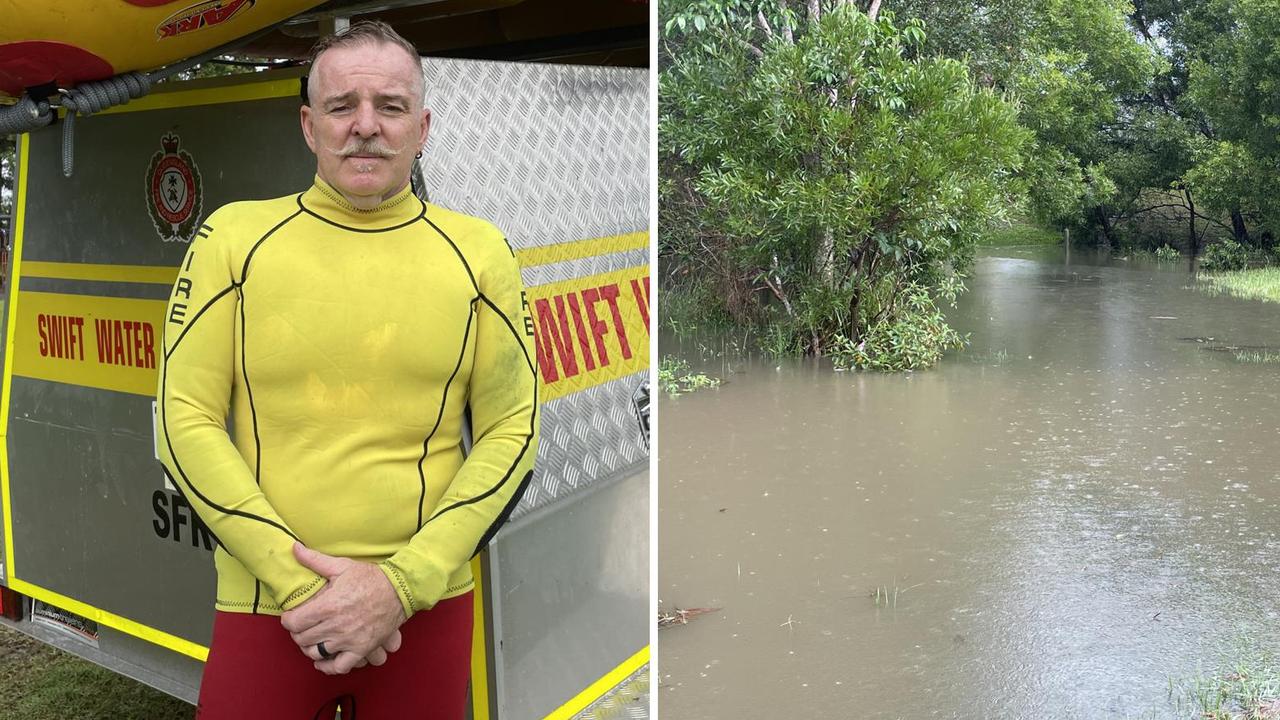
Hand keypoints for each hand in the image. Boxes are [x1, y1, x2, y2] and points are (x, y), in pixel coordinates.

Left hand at [280, 543, 407, 674]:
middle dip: (298, 633)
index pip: (293, 623)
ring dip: (310, 647)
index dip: (288, 620)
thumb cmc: (370, 578)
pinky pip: (339, 667)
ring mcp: (349, 640)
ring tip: (313, 639)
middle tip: (302, 626)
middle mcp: (336, 626)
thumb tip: (294, 548)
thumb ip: (314, 560)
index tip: (292, 616)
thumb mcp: (342, 566)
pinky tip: (324, 660)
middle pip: (302, 639)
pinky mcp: (362, 649)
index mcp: (328, 606)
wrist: (399, 590)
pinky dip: (328, 667)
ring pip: (316, 653)